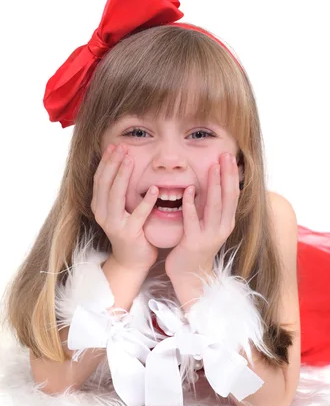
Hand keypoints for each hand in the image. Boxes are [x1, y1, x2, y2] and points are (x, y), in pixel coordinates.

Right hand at [91, 143, 159, 271]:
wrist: (132, 260)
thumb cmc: (130, 229)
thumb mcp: (120, 208)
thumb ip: (120, 190)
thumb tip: (124, 162)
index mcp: (98, 205)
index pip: (99, 178)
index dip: (106, 161)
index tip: (114, 146)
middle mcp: (102, 214)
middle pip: (104, 183)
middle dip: (113, 163)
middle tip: (123, 147)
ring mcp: (114, 224)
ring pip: (115, 195)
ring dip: (123, 176)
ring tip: (131, 160)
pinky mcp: (129, 233)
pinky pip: (138, 215)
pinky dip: (146, 201)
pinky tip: (155, 189)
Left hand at [165, 152, 239, 280]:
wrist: (189, 275)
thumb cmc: (196, 245)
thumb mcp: (210, 225)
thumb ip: (213, 207)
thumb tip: (215, 183)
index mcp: (227, 222)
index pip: (233, 194)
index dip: (232, 175)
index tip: (229, 157)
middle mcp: (222, 228)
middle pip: (228, 197)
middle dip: (227, 174)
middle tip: (225, 155)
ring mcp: (209, 235)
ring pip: (214, 206)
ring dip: (214, 184)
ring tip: (212, 166)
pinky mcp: (194, 242)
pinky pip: (192, 219)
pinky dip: (191, 203)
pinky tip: (189, 190)